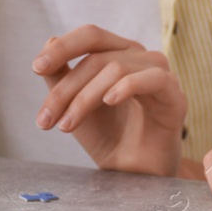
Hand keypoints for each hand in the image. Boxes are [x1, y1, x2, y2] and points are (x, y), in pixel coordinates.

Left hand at [32, 24, 186, 176]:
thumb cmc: (107, 137)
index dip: (64, 47)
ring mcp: (160, 75)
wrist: (130, 175)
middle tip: (46, 118)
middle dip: (66, 88)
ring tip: (67, 126)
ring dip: (84, 98)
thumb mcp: (73, 106)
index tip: (37, 67)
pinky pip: (153, 78)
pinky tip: (109, 101)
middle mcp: (140, 58)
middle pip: (97, 57)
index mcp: (119, 54)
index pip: (91, 36)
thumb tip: (48, 40)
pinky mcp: (174, 96)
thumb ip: (61, 75)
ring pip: (117, 68)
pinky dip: (127, 86)